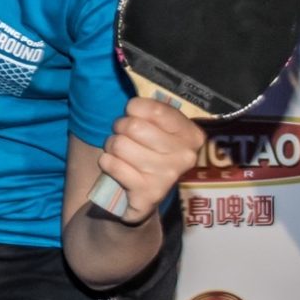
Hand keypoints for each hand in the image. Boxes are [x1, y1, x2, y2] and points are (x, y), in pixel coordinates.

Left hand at [96, 98, 204, 224]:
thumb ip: (153, 112)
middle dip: (120, 128)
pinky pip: (112, 164)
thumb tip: (132, 104)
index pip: (156, 109)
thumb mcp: (162, 129)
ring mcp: (167, 176)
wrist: (149, 195)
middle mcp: (184, 156)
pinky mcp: (147, 193)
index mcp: (191, 135)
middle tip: (124, 136)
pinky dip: (107, 162)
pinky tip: (116, 166)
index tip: (132, 114)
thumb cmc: (153, 152)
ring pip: (120, 144)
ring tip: (120, 152)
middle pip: (133, 126)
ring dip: (112, 146)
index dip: (134, 108)